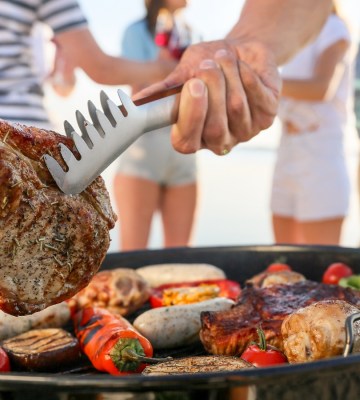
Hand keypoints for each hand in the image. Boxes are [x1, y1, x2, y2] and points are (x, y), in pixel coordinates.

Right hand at [135, 39, 280, 154]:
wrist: (240, 51)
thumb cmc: (207, 65)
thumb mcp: (184, 74)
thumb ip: (166, 90)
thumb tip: (135, 102)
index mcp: (194, 135)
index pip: (186, 142)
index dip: (190, 117)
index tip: (192, 86)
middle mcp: (219, 141)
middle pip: (214, 129)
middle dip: (212, 92)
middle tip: (208, 65)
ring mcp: (244, 132)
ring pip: (236, 110)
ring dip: (229, 77)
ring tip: (224, 56)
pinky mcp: (266, 118)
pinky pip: (257, 99)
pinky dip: (248, 76)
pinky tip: (242, 65)